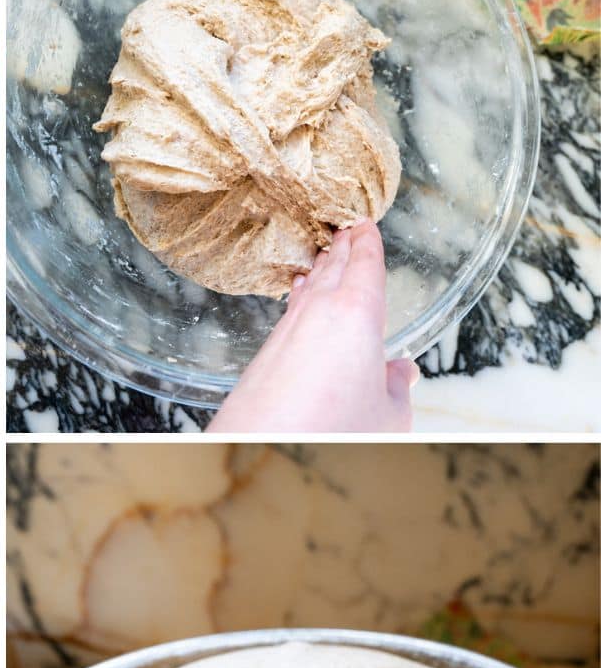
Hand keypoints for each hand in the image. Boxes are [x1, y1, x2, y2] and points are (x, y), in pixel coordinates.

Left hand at [208, 220, 417, 432]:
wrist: (264, 442)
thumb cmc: (333, 427)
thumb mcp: (389, 413)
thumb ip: (397, 387)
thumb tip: (403, 372)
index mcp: (357, 313)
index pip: (365, 266)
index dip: (367, 243)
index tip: (365, 224)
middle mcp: (318, 312)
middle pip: (333, 269)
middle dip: (342, 248)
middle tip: (346, 229)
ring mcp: (287, 329)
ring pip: (308, 289)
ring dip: (318, 270)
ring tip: (325, 257)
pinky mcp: (266, 351)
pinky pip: (289, 311)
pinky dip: (298, 297)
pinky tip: (297, 297)